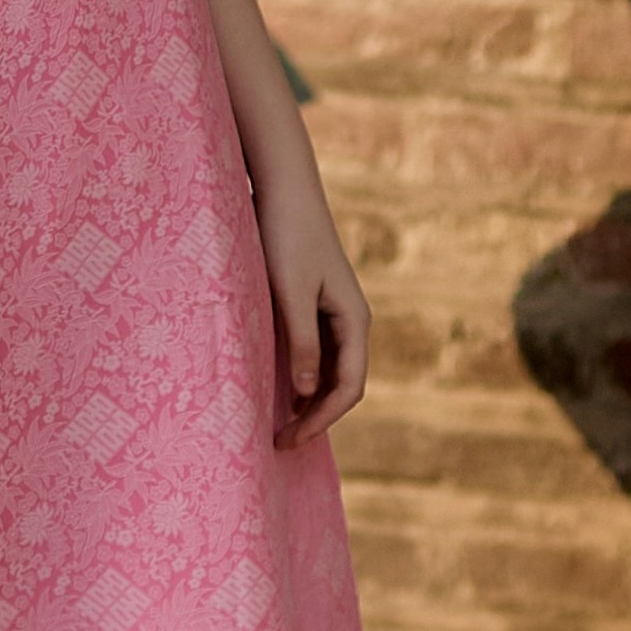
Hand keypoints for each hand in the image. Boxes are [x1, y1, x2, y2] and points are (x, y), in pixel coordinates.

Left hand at [256, 175, 368, 446]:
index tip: (290, 439)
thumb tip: (305, 393)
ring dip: (308, 399)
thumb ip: (300, 342)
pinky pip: (315, 351)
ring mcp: (334, 311)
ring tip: (277, 422)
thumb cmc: (286, 237)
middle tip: (279, 441)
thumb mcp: (290, 293)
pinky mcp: (315, 302)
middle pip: (341, 384)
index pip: (348, 387)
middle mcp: (351, 320)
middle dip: (315, 416)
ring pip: (328, 370)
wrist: (285, 188)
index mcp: (354, 320)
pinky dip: (301, 375)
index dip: (322, 419)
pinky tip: (277, 387)